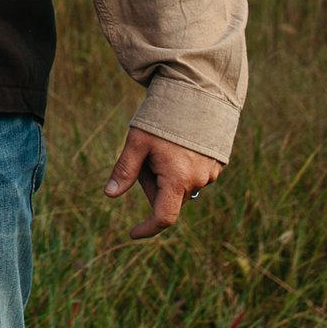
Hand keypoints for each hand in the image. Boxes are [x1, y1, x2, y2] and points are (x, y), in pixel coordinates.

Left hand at [103, 126, 223, 238]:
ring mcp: (210, 174)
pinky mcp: (216, 166)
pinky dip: (181, 169)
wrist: (197, 94)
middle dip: (152, 185)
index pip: (163, 217)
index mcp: (177, 179)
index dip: (147, 228)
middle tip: (145, 156)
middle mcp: (198, 181)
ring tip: (163, 145)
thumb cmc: (162, 119)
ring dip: (168, 177)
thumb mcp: (137, 142)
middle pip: (168, 198)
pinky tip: (177, 145)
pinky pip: (193, 177)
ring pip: (180, 187)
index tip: (132, 233)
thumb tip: (110, 194)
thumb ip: (125, 170)